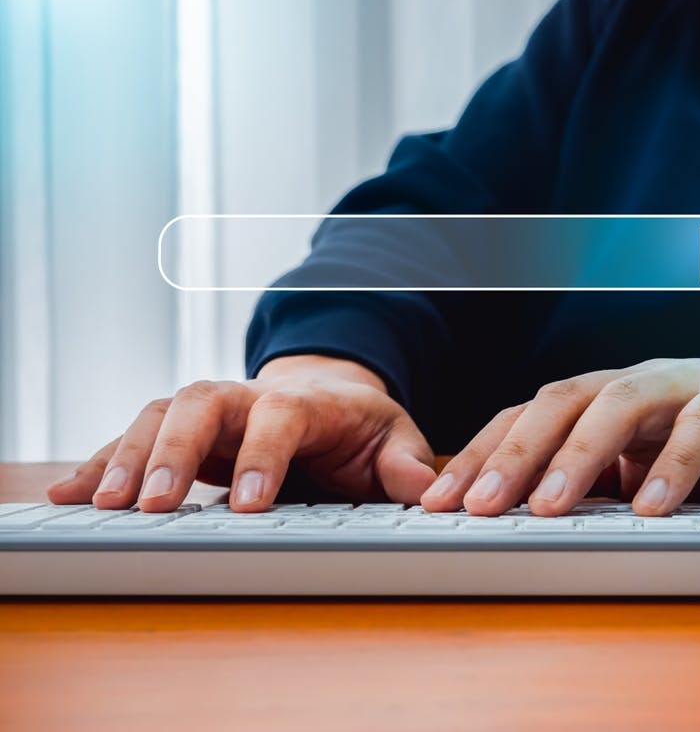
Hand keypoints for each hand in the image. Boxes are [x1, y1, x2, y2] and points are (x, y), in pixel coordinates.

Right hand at [47, 355, 436, 511]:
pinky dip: (104, 463)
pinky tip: (71, 493)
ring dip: (130, 458)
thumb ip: (406, 462)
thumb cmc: (360, 425)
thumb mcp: (395, 438)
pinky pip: (137, 439)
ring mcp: (212, 414)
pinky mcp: (184, 435)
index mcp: (305, 401)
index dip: (263, 455)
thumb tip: (422, 489)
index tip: (249, 504)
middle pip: (201, 402)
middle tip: (157, 505)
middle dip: (176, 450)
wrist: (329, 398)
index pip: (279, 415)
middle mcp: (248, 399)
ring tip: (104, 506)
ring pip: (160, 415)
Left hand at [421, 353, 699, 516]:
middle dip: (513, 453)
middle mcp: (633, 383)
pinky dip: (674, 464)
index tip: (438, 504)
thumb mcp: (645, 467)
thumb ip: (598, 486)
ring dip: (580, 453)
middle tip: (476, 507)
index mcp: (602, 399)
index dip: (480, 455)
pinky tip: (649, 507)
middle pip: (558, 401)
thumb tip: (529, 527)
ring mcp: (685, 381)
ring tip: (549, 507)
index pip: (527, 417)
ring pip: (620, 403)